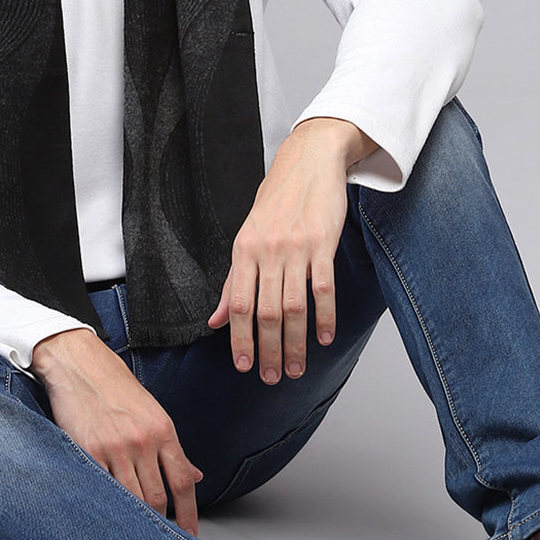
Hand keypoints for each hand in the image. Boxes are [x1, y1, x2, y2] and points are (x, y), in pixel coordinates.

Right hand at [32, 328, 202, 533]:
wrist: (79, 364)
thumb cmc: (116, 387)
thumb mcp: (153, 413)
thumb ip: (173, 448)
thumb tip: (197, 476)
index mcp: (163, 430)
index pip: (182, 482)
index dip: (189, 513)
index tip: (190, 533)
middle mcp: (143, 440)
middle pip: (159, 497)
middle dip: (161, 522)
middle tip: (159, 539)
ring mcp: (115, 447)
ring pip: (132, 498)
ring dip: (136, 520)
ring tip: (136, 535)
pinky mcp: (88, 450)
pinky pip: (103, 488)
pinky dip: (108, 506)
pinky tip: (110, 516)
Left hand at [207, 117, 373, 383]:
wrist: (308, 162)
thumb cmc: (277, 201)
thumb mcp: (247, 237)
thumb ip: (232, 281)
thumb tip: (215, 320)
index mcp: (243, 251)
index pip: (237, 304)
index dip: (239, 339)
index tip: (245, 366)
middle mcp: (267, 251)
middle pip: (265, 312)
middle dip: (269, 350)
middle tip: (273, 378)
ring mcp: (296, 248)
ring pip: (294, 306)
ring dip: (296, 342)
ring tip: (297, 368)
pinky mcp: (323, 243)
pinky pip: (323, 287)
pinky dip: (324, 316)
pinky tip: (324, 337)